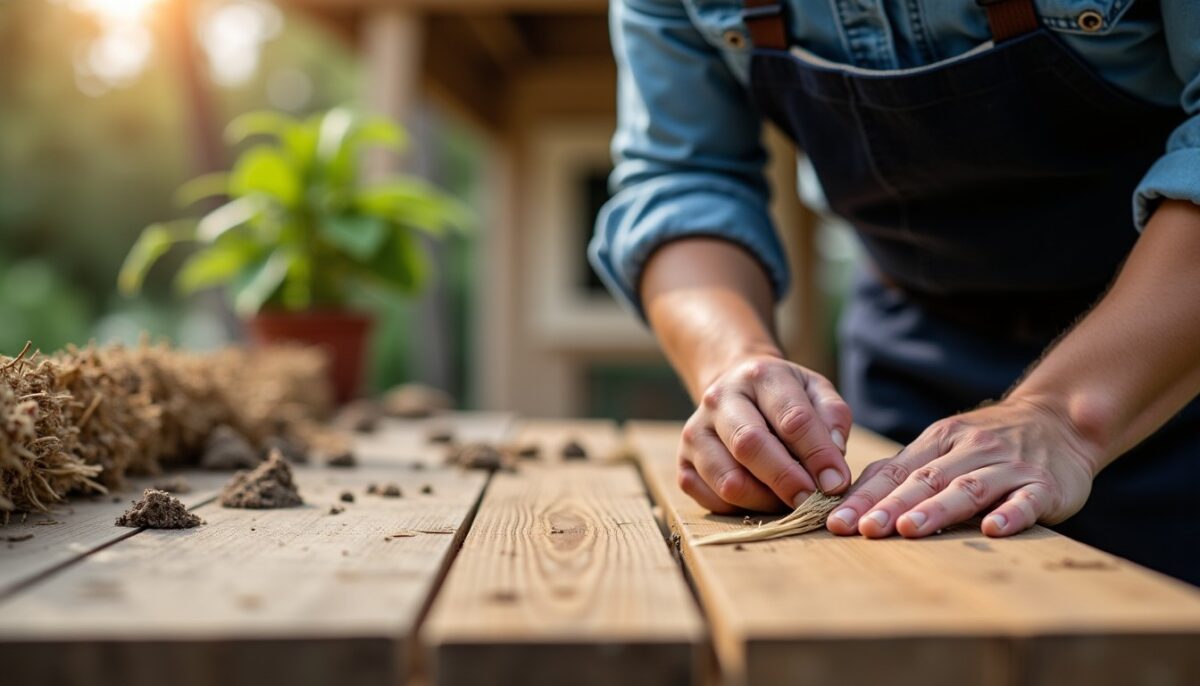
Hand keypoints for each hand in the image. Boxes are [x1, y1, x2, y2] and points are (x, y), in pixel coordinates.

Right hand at [678, 354, 852, 513]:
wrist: (734, 389)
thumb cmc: (784, 396)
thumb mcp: (815, 390)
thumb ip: (833, 418)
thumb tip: (832, 463)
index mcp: (759, 375)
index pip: (792, 418)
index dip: (818, 454)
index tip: (837, 483)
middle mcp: (719, 399)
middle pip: (750, 446)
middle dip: (786, 480)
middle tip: (812, 502)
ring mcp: (695, 432)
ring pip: (728, 480)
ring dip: (764, 501)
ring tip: (787, 501)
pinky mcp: (683, 462)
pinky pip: (711, 499)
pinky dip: (740, 509)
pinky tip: (760, 499)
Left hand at [826, 397, 1099, 537]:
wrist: (1059, 420)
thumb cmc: (987, 443)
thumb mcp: (943, 445)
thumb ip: (905, 470)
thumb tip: (852, 497)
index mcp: (938, 441)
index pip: (895, 471)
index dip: (865, 497)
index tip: (837, 522)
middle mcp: (969, 451)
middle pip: (924, 480)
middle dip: (890, 506)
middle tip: (863, 530)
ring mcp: (1007, 467)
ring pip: (967, 489)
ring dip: (937, 510)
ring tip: (909, 530)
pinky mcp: (1043, 485)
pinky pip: (1025, 500)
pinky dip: (1010, 514)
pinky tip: (993, 529)